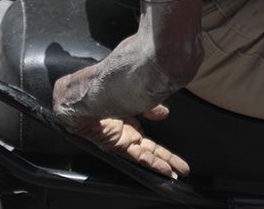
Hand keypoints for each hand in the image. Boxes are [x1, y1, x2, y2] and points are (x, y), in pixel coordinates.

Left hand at [52, 70, 190, 178]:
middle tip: (182, 169)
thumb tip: (165, 113)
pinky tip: (165, 170)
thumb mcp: (133, 96)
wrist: (81, 95)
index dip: (161, 150)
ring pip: (146, 156)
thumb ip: (149, 106)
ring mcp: (122, 140)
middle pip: (150, 150)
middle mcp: (126, 133)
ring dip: (162, 165)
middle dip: (166, 159)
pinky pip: (138, 157)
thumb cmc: (101, 90)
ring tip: (176, 174)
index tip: (175, 156)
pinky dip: (152, 163)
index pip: (147, 140)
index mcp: (127, 121)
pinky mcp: (117, 144)